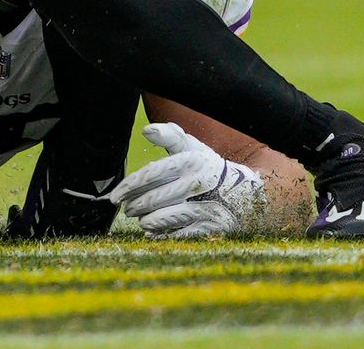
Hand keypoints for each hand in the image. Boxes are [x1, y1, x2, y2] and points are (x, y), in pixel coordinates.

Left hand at [108, 122, 266, 238]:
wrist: (248, 195)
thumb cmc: (210, 169)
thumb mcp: (193, 148)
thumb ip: (169, 137)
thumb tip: (146, 130)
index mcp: (190, 162)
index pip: (150, 174)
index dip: (129, 186)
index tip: (115, 196)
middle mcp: (196, 184)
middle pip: (153, 199)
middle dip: (133, 206)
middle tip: (127, 209)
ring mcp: (204, 208)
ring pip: (162, 218)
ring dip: (145, 220)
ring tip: (140, 219)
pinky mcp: (210, 227)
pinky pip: (177, 234)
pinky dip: (161, 234)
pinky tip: (153, 231)